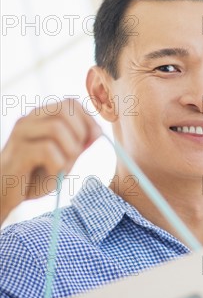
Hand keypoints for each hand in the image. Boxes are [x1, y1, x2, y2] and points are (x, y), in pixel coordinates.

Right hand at [1, 99, 101, 224]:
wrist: (6, 194)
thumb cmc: (35, 175)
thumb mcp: (63, 158)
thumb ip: (79, 145)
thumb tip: (98, 132)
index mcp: (41, 117)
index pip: (71, 103)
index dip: (88, 120)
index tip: (94, 139)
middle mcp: (30, 120)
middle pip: (65, 109)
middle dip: (80, 133)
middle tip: (77, 154)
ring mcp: (22, 134)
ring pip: (57, 128)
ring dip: (70, 150)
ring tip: (64, 166)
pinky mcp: (18, 152)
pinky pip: (48, 150)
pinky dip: (58, 165)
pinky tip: (54, 175)